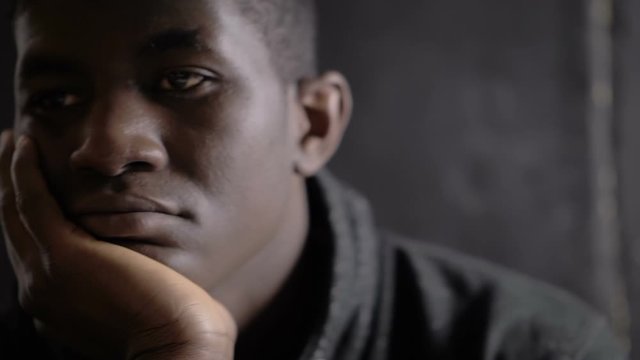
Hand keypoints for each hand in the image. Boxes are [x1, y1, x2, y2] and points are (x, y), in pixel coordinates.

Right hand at [0, 131, 236, 358]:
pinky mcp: (61, 257)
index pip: (30, 247)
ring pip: (15, 211)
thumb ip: (117, 279)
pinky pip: (32, 203)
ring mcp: (44, 274)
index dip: (24, 212)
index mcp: (53, 302)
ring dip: (9, 172)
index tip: (26, 183)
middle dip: (7, 186)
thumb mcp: (132, 300)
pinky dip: (24, 173)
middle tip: (8, 151)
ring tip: (11, 142)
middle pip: (14, 226)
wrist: (177, 345)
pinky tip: (25, 147)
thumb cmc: (171, 325)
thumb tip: (129, 260)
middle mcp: (38, 290)